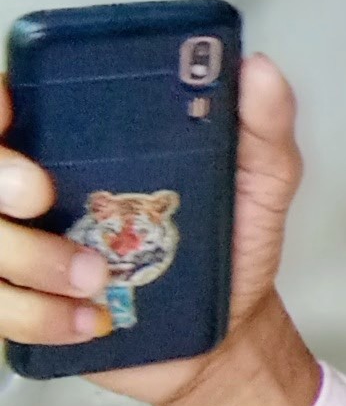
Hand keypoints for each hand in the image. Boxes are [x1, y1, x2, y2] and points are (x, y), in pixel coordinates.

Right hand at [0, 53, 320, 405]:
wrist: (228, 334)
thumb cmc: (229, 250)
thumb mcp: (259, 182)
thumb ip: (260, 127)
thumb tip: (258, 72)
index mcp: (78, 143)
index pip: (7, 106)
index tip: (10, 109)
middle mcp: (39, 191)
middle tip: (43, 194)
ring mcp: (26, 248)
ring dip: (32, 259)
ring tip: (97, 277)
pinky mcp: (26, 305)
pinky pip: (1, 309)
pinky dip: (41, 317)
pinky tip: (92, 319)